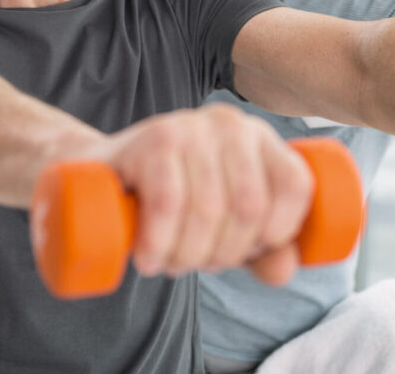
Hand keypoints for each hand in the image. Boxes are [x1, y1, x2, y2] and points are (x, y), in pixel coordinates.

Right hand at [92, 103, 314, 284]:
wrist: (99, 176)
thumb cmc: (173, 201)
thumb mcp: (225, 224)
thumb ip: (263, 248)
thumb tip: (286, 269)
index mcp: (260, 138)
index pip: (295, 185)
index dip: (278, 232)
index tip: (247, 252)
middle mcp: (231, 124)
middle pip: (249, 207)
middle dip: (222, 254)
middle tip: (194, 263)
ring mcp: (190, 127)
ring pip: (208, 209)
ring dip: (186, 256)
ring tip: (168, 263)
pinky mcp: (152, 141)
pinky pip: (168, 203)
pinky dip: (160, 242)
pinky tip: (149, 259)